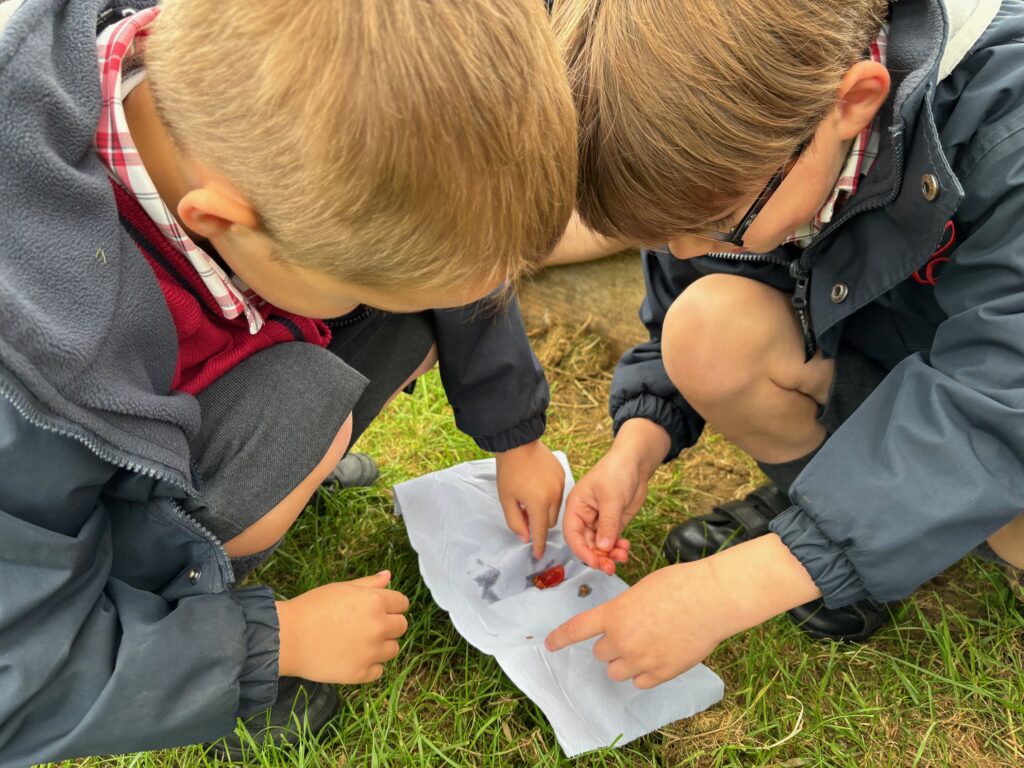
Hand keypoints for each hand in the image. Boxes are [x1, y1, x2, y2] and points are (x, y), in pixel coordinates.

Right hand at [276, 570, 408, 683]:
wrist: (287, 638)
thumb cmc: (312, 608)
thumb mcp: (342, 589)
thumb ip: (369, 583)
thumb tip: (388, 576)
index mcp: (375, 601)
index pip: (402, 603)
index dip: (392, 605)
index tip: (380, 609)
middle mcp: (378, 626)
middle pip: (402, 626)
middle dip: (389, 625)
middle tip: (366, 626)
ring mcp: (371, 652)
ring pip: (393, 649)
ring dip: (381, 646)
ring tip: (358, 643)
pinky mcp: (361, 673)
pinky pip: (379, 670)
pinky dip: (369, 666)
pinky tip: (352, 658)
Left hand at [495, 440, 565, 557]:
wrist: (518, 443)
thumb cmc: (509, 471)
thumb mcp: (506, 500)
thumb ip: (515, 522)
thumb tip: (525, 538)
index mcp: (539, 503)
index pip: (541, 531)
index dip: (539, 545)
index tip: (538, 555)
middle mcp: (554, 496)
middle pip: (550, 522)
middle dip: (539, 524)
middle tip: (525, 515)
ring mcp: (560, 484)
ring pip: (556, 509)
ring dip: (545, 510)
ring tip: (530, 499)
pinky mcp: (562, 474)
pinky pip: (559, 494)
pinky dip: (550, 497)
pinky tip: (537, 487)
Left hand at [545, 562, 723, 686]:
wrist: (711, 599)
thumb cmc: (679, 584)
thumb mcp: (641, 590)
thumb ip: (624, 610)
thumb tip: (622, 624)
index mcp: (613, 614)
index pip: (576, 630)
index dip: (560, 638)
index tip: (550, 645)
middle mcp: (622, 640)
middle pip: (600, 653)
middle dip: (611, 644)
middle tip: (635, 631)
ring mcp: (641, 660)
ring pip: (616, 671)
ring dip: (625, 661)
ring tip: (647, 644)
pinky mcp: (661, 673)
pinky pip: (639, 682)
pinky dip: (645, 672)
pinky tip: (660, 655)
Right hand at [563, 419, 670, 573]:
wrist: (635, 463)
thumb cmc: (616, 471)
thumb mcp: (611, 497)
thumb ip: (607, 524)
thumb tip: (603, 547)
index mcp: (576, 507)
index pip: (572, 534)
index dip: (582, 550)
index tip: (595, 562)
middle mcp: (584, 516)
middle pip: (585, 544)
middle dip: (598, 556)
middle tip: (610, 567)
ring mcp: (599, 521)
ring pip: (599, 546)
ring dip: (609, 555)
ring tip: (622, 557)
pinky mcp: (612, 523)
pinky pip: (611, 541)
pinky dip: (617, 548)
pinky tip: (625, 549)